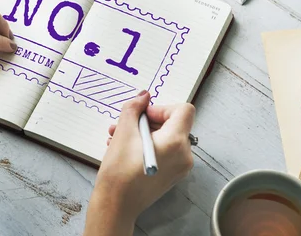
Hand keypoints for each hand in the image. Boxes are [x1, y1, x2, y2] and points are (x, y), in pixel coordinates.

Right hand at [83, 91, 194, 235]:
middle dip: (147, 121)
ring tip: (118, 137)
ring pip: (165, 138)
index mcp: (176, 142)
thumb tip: (144, 96)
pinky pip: (164, 151)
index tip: (144, 114)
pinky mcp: (172, 175)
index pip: (183, 110)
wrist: (115, 205)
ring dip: (143, 133)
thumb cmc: (119, 172)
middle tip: (125, 124)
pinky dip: (147, 146)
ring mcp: (180, 167)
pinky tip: (125, 149)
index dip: (162, 108)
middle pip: (173, 124)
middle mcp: (184, 155)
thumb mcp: (124, 132)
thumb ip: (134, 108)